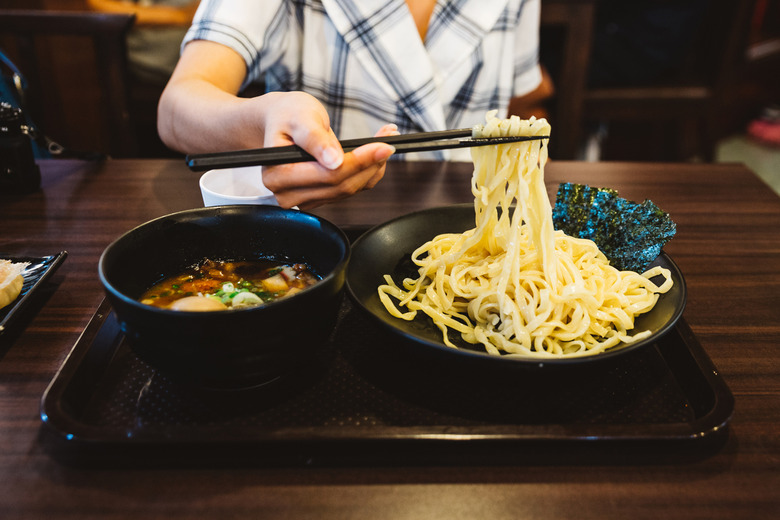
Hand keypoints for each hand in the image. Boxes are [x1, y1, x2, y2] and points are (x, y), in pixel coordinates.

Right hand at [257, 92, 396, 208]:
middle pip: (341, 186)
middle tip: (390, 140)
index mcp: (278, 175)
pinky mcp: (320, 197)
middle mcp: (288, 194)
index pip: (328, 175)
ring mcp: (304, 199)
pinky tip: (375, 152)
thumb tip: (333, 162)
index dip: (358, 161)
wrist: (283, 120)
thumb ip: (315, 140)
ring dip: (373, 167)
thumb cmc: (288, 115)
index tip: (382, 145)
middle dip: (370, 163)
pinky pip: (351, 188)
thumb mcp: (301, 118)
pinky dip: (367, 171)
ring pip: (349, 189)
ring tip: (385, 140)